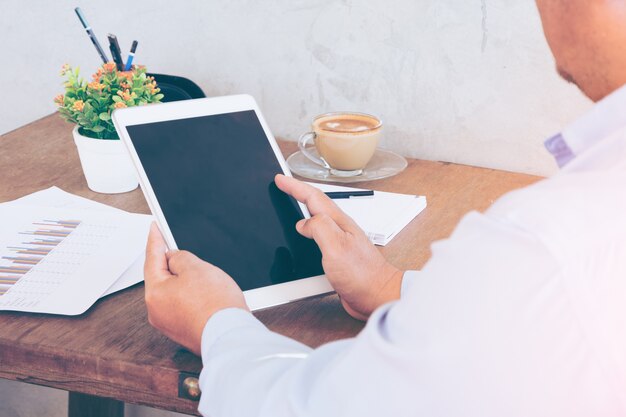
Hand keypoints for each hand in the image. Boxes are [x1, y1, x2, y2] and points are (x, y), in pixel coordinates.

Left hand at [144, 223, 248, 354]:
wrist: (231, 335)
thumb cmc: (215, 305)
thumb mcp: (196, 267)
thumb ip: (180, 257)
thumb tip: (174, 260)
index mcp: (154, 294)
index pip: (152, 259)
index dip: (155, 240)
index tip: (154, 228)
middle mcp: (157, 312)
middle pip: (163, 278)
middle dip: (175, 265)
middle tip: (187, 253)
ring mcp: (170, 324)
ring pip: (175, 293)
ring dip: (187, 283)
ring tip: (207, 280)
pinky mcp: (184, 331)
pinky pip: (184, 307)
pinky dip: (193, 298)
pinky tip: (208, 295)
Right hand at [275, 174, 403, 319]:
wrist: (378, 296)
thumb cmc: (362, 273)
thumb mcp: (336, 245)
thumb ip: (318, 227)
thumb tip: (302, 223)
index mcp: (338, 222)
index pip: (312, 197)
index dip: (294, 186)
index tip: (280, 178)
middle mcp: (339, 230)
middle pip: (314, 205)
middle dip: (297, 193)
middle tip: (284, 186)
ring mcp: (339, 243)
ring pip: (316, 222)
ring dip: (302, 212)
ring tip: (291, 204)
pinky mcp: (338, 257)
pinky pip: (318, 239)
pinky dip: (307, 234)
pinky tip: (304, 237)